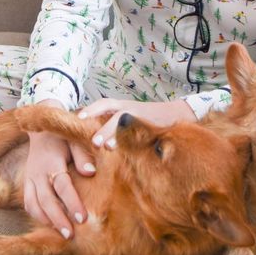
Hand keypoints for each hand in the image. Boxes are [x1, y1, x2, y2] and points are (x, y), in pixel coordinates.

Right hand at [23, 100, 95, 237]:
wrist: (41, 129)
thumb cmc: (63, 136)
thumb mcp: (74, 139)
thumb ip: (83, 156)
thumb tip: (90, 173)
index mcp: (52, 161)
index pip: (62, 186)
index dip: (72, 202)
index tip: (82, 218)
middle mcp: (38, 172)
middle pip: (46, 200)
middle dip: (58, 219)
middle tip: (70, 234)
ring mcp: (30, 178)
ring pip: (33, 204)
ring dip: (47, 221)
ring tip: (63, 233)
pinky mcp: (26, 182)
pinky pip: (28, 203)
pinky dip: (37, 215)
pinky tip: (50, 224)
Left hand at [79, 97, 196, 148]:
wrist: (176, 113)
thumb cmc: (148, 119)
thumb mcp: (129, 119)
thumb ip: (115, 128)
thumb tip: (95, 141)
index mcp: (123, 106)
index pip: (104, 104)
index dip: (91, 110)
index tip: (79, 118)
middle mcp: (130, 108)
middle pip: (112, 112)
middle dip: (102, 127)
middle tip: (93, 141)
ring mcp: (141, 116)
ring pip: (126, 121)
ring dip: (117, 133)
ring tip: (108, 147)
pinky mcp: (152, 125)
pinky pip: (142, 130)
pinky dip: (135, 139)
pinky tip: (131, 150)